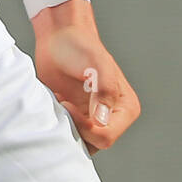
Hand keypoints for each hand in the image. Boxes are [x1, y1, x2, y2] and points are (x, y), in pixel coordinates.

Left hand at [32, 0, 140, 153]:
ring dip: (67, 126)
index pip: (107, 136)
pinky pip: (69, 135)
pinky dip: (59, 125)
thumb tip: (101, 119)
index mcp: (125, 108)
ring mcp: (94, 120)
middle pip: (94, 143)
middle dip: (75, 126)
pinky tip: (55, 104)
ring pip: (81, 143)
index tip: (68, 104)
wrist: (60, 38)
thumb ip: (105, 89)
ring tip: (60, 102)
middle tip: (63, 103)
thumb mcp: (97, 63)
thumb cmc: (80, 45)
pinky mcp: (77, 119)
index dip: (85, 126)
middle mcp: (112, 118)